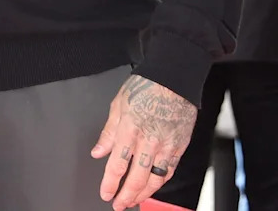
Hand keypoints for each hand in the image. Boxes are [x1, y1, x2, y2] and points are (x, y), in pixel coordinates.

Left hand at [91, 74, 196, 210]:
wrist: (173, 79)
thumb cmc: (145, 87)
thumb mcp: (118, 105)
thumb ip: (108, 132)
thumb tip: (98, 151)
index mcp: (129, 129)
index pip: (117, 164)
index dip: (110, 183)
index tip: (105, 193)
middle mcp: (148, 141)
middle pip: (137, 177)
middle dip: (126, 195)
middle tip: (119, 205)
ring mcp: (166, 145)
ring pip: (155, 179)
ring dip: (143, 194)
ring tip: (134, 201)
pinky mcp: (179, 146)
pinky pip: (169, 170)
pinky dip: (160, 182)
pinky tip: (153, 187)